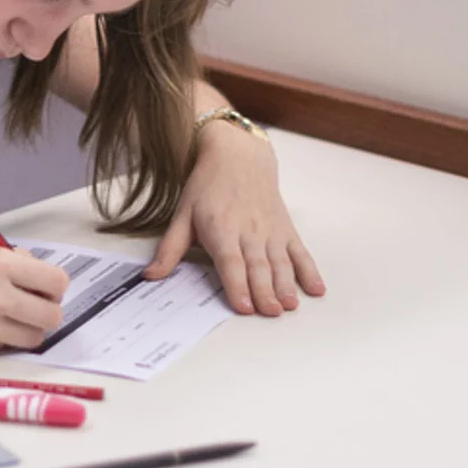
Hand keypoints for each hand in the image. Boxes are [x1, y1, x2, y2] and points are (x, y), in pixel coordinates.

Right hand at [0, 240, 67, 358]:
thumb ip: (5, 259)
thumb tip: (34, 270)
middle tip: (31, 305)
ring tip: (7, 317)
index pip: (55, 282)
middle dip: (46, 310)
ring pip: (33, 338)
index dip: (53, 286)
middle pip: (52, 316)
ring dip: (27, 329)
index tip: (44, 287)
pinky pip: (3, 347)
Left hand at [146, 122, 324, 315]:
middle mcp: (249, 230)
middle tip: (270, 312)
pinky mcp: (285, 229)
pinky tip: (316, 288)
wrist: (238, 155)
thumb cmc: (208, 185)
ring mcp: (270, 230)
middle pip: (258, 265)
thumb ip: (170, 249)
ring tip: (290, 304)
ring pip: (280, 261)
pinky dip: (310, 270)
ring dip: (287, 284)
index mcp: (221, 228)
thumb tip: (151, 276)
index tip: (243, 305)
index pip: (230, 261)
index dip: (237, 284)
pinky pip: (300, 252)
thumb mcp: (183, 214)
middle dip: (265, 291)